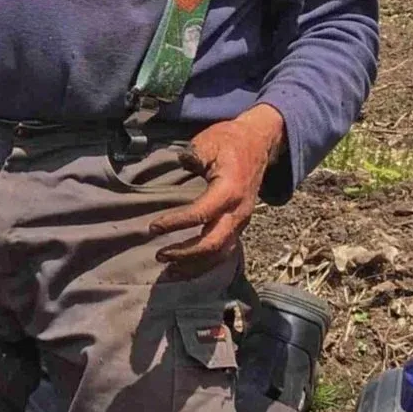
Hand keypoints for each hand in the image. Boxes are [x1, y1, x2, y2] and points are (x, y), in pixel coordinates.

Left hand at [149, 104, 285, 263]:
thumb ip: (194, 155)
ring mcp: (242, 220)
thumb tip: (181, 164)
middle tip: (160, 255)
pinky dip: (206, 263)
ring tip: (171, 271)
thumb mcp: (209, 141)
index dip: (176, 223)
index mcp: (230, 190)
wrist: (258, 142)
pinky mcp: (239, 224)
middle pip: (213, 244)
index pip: (201, 214)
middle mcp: (238, 211)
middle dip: (185, 254)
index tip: (153, 227)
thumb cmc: (230, 141)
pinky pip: (225, 251)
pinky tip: (187, 268)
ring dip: (195, 265)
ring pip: (221, 254)